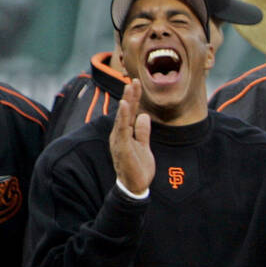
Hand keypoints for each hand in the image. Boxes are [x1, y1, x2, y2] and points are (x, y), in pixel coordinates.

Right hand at [109, 79, 154, 194]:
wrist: (134, 186)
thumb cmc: (137, 168)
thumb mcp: (144, 146)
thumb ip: (143, 132)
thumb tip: (145, 116)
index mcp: (125, 133)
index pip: (130, 112)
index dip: (134, 98)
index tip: (137, 84)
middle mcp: (119, 134)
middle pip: (126, 111)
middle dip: (130, 95)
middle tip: (134, 79)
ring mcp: (119, 140)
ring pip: (123, 117)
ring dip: (127, 101)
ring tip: (129, 86)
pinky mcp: (122, 146)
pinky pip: (123, 129)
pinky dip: (124, 116)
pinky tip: (126, 104)